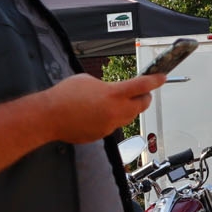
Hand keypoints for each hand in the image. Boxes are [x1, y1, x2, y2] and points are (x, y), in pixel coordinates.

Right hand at [41, 73, 163, 143]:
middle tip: (141, 92)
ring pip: (128, 117)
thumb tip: (111, 91)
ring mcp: (109, 125)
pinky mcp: (102, 134)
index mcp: (113, 93)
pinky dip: (112, 118)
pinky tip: (98, 113)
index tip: (161, 78)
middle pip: (142, 105)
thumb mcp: (87, 80)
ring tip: (115, 102)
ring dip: (128, 109)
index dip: (155, 81)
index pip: (142, 86)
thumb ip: (106, 85)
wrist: (49, 116)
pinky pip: (113, 125)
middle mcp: (115, 111)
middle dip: (144, 97)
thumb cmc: (64, 96)